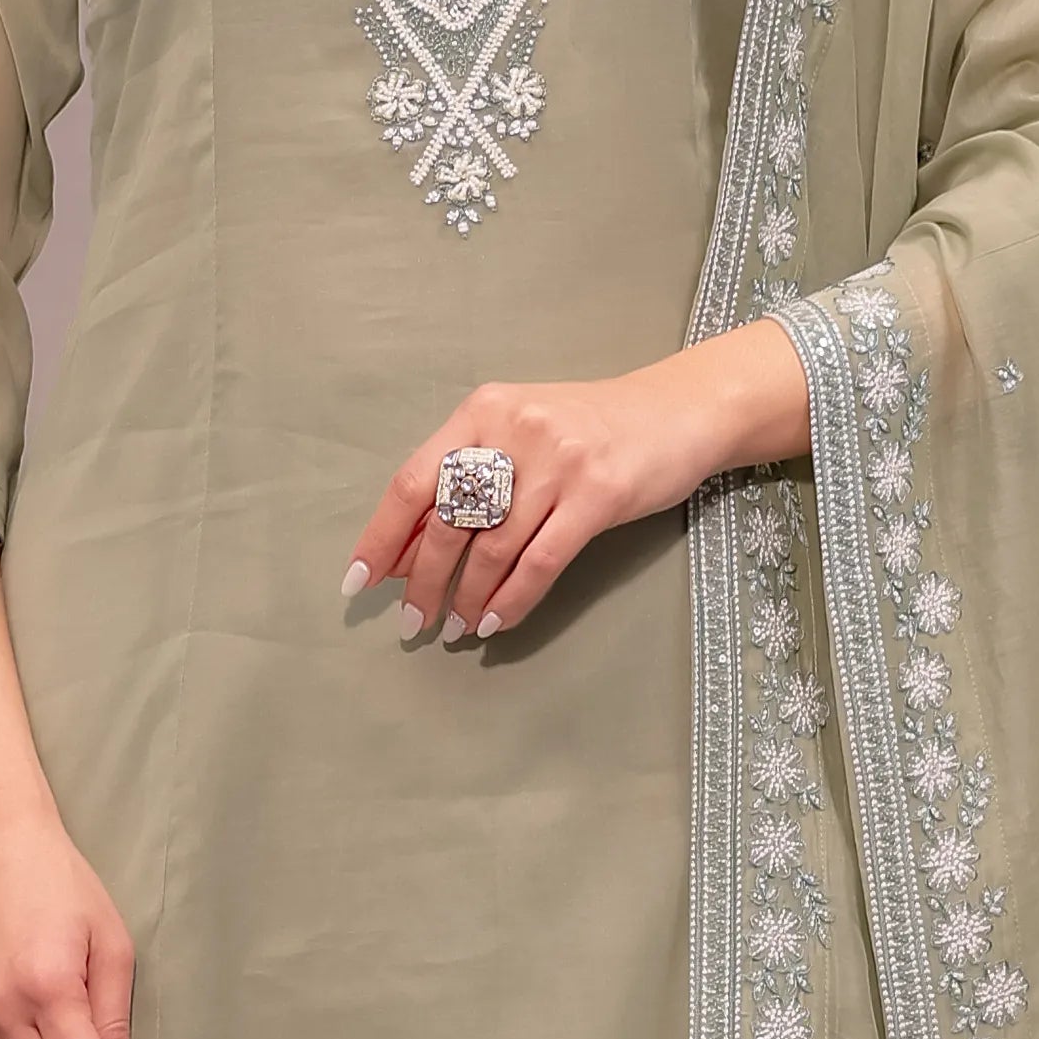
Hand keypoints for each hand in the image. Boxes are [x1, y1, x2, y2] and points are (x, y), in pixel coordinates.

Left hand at [351, 321, 813, 647]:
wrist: (678, 411)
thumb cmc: (590, 428)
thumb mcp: (521, 434)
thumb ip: (469, 480)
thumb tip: (410, 550)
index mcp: (482, 411)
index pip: (413, 481)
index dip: (382, 536)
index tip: (360, 581)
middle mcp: (514, 430)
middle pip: (448, 521)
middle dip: (423, 582)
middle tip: (412, 623)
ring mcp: (558, 462)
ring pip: (493, 547)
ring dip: (467, 597)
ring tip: (455, 627)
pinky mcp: (598, 495)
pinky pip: (540, 562)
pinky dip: (512, 599)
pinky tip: (496, 620)